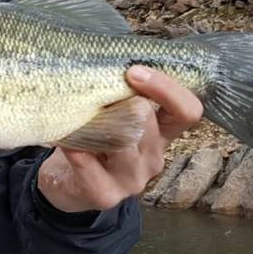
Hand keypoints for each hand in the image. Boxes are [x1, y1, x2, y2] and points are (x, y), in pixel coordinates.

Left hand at [37, 65, 202, 212]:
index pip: (187, 110)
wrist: (67, 185)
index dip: (167, 88)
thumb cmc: (92, 142)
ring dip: (96, 121)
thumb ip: (120, 96)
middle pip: (147, 119)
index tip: (134, 71)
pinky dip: (74, 147)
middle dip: (119, 99)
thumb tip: (109, 58)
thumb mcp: (113, 117)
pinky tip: (65, 140)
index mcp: (162, 134)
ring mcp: (132, 179)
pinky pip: (90, 165)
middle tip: (92, 90)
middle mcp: (153, 158)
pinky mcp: (105, 194)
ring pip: (122, 141)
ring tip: (77, 111)